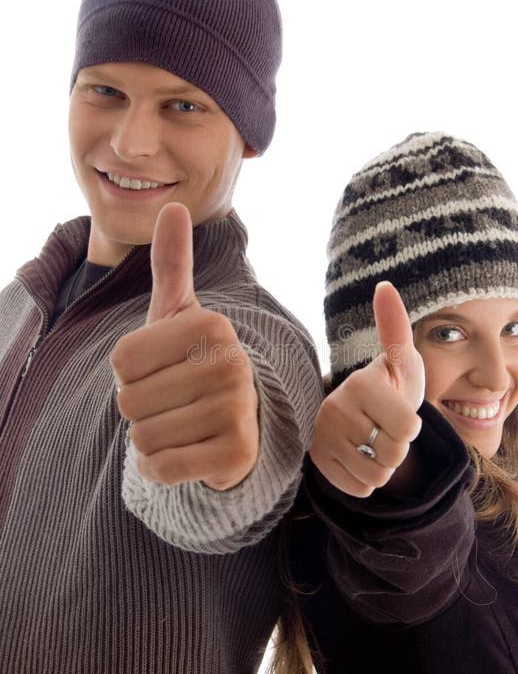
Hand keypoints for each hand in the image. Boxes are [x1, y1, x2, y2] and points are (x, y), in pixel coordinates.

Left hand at [111, 202, 258, 488]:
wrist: (239, 424)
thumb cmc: (195, 364)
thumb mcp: (180, 315)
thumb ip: (172, 265)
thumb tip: (174, 205)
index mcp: (211, 325)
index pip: (122, 359)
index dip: (129, 373)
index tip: (162, 370)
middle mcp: (231, 363)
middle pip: (129, 400)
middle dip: (140, 409)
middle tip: (174, 402)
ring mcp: (237, 410)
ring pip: (142, 437)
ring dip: (150, 440)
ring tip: (182, 426)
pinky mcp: (236, 455)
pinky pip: (162, 468)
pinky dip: (161, 468)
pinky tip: (185, 454)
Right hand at [310, 281, 424, 496]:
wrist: (361, 416)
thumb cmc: (390, 386)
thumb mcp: (401, 360)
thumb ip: (395, 328)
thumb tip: (384, 285)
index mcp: (359, 385)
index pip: (409, 429)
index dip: (413, 426)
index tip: (397, 409)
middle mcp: (334, 410)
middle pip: (393, 455)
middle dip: (398, 447)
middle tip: (385, 428)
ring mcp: (322, 438)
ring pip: (377, 476)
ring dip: (384, 465)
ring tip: (373, 442)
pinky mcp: (317, 463)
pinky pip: (359, 488)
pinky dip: (366, 479)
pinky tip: (358, 456)